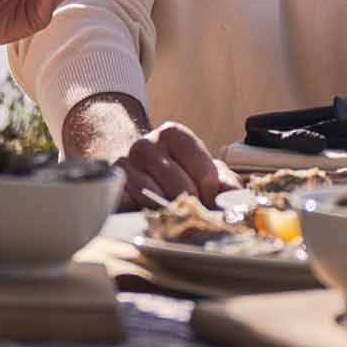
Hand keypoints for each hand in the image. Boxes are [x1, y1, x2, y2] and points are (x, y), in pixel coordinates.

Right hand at [119, 121, 238, 206]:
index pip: (203, 170)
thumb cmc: (175, 168)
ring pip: (155, 197)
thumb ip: (224, 179)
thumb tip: (234, 195)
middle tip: (195, 210)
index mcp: (173, 133)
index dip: (210, 191)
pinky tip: (155, 213)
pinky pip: (132, 205)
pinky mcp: (112, 185)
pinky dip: (146, 212)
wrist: (134, 167)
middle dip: (193, 204)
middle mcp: (145, 144)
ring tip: (175, 211)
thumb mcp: (203, 168)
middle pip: (181, 186)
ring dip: (169, 210)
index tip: (209, 198)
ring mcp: (125, 163)